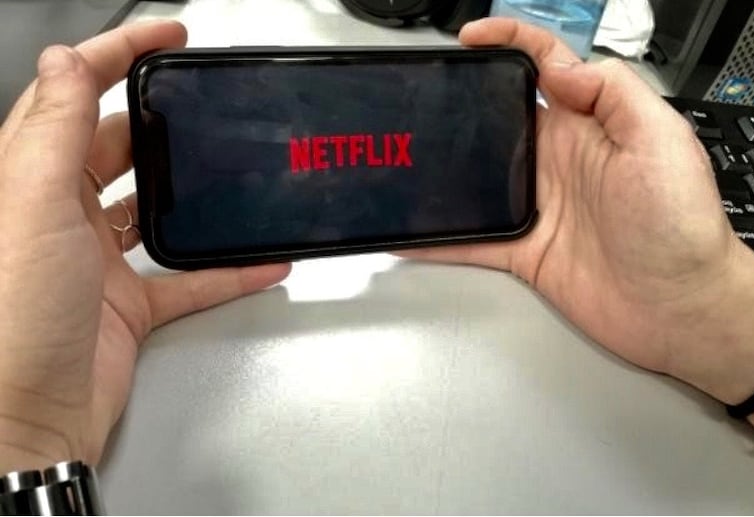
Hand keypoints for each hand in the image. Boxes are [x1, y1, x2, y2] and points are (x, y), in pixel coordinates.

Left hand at [0, 21, 289, 471]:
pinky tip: (258, 262)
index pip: (71, 95)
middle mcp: (59, 214)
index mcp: (29, 179)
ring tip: (232, 175)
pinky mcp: (127, 304)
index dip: (115, 54)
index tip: (163, 36)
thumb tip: (65, 60)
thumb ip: (54, 132)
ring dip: (194, 197)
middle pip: (116, 148)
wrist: (25, 420)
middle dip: (159, 123)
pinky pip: (186, 278)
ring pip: (154, 211)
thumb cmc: (13, 323)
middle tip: (200, 104)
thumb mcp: (32, 208)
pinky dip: (224, 271)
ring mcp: (96, 260)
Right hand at [401, 18, 753, 406]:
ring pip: (478, 179)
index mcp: (589, 127)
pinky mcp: (527, 251)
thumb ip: (611, 92)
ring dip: (445, 171)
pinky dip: (443, 240)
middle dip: (463, 105)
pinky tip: (415, 234)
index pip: (545, 67)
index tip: (471, 39)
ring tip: (408, 162)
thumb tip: (558, 67)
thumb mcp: (660, 138)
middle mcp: (559, 162)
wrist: (680, 308)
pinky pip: (475, 240)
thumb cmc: (681, 226)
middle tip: (426, 101)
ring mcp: (539, 206)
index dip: (508, 44)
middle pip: (499, 121)